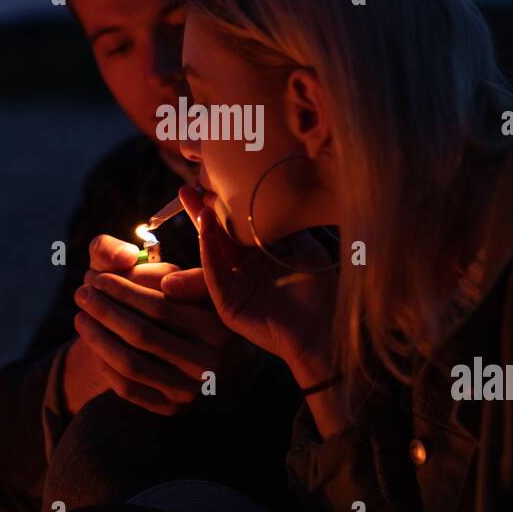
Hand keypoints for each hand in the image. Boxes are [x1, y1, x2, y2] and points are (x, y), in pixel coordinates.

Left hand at [73, 236, 254, 414]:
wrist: (194, 355)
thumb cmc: (173, 302)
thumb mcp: (165, 273)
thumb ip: (141, 257)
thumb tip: (126, 257)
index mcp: (219, 321)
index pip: (160, 303)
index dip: (122, 287)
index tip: (96, 276)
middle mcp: (213, 358)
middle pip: (143, 333)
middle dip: (105, 310)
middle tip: (81, 293)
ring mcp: (193, 388)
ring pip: (132, 362)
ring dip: (97, 337)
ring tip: (80, 315)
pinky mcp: (174, 409)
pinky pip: (129, 388)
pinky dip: (105, 364)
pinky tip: (92, 345)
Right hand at [180, 184, 337, 388]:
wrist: (325, 330)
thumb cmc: (320, 291)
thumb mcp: (305, 249)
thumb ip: (287, 227)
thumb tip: (276, 195)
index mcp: (261, 257)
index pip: (236, 226)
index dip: (225, 205)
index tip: (214, 181)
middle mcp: (245, 270)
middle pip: (218, 235)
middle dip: (202, 211)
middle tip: (188, 186)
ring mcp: (235, 288)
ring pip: (213, 252)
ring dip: (203, 227)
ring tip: (195, 200)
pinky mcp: (229, 305)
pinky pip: (214, 276)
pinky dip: (208, 252)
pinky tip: (205, 230)